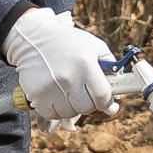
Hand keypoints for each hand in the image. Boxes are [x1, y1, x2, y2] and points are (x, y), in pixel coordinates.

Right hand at [2, 9, 116, 121]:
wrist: (32, 37)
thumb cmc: (67, 42)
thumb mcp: (94, 45)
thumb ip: (111, 65)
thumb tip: (120, 91)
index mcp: (85, 64)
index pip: (102, 97)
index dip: (108, 103)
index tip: (110, 105)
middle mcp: (68, 77)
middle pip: (86, 108)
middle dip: (89, 103)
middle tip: (85, 93)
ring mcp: (50, 88)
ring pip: (69, 113)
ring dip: (72, 106)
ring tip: (67, 90)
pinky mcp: (36, 94)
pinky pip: (52, 114)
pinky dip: (56, 109)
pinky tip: (55, 95)